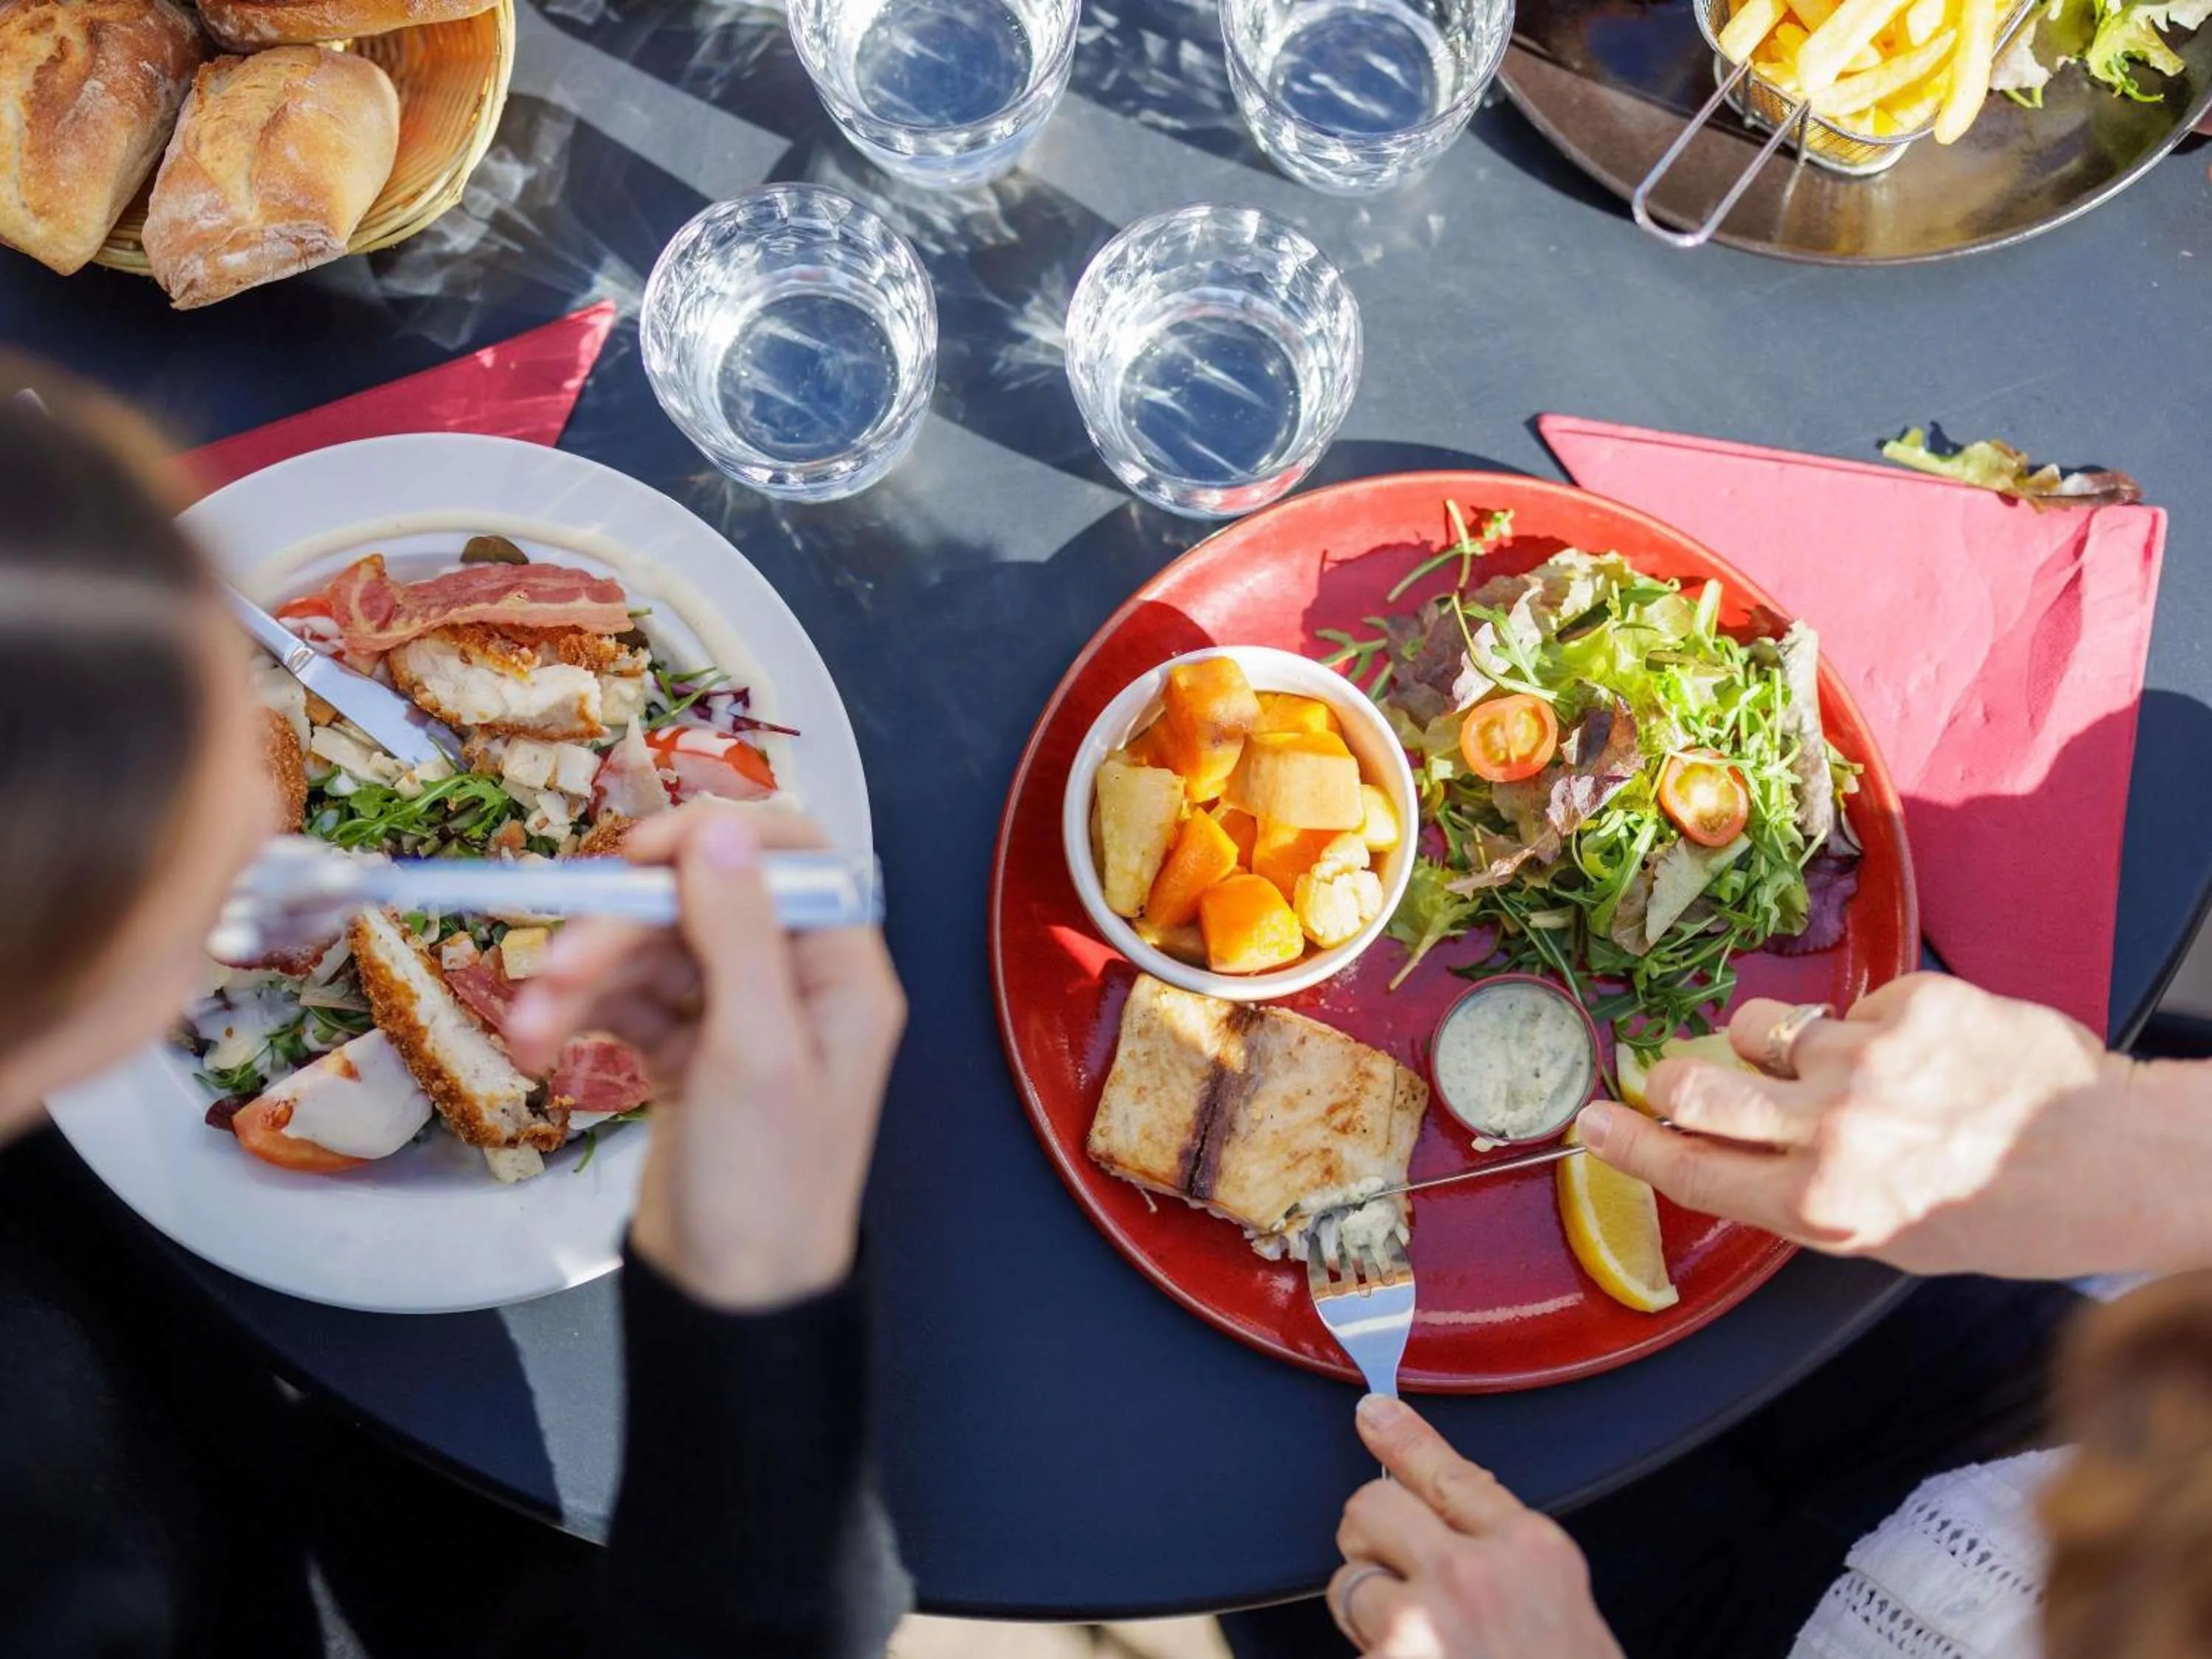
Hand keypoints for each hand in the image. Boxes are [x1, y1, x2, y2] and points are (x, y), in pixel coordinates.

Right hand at [506, 805, 905, 1310]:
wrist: (729, 1300)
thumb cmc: (767, 1189)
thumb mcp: (756, 1053)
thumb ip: (740, 935)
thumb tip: (721, 833)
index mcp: (840, 974)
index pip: (788, 858)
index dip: (711, 840)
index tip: (636, 856)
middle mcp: (795, 983)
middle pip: (699, 901)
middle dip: (619, 928)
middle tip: (556, 965)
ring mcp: (736, 1016)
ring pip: (651, 951)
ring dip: (585, 976)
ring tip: (531, 1030)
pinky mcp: (685, 1050)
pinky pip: (627, 999)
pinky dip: (582, 1012)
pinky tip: (544, 1043)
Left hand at [1330, 1396, 1621, 1658]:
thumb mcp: (1568, 1619)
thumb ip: (1514, 1568)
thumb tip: (1455, 1531)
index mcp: (1532, 1552)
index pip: (1449, 1470)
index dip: (1402, 1437)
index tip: (1371, 1412)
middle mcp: (1474, 1574)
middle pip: (1374, 1506)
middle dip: (1368, 1536)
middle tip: (1385, 1569)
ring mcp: (1424, 1623)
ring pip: (1351, 1581)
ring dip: (1368, 1615)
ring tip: (1413, 1649)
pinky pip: (1355, 1647)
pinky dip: (1374, 1658)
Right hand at [1576, 974, 2211, 1277]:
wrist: (2110, 1158)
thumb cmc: (2007, 1214)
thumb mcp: (1888, 1237)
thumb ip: (1803, 1194)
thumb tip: (1734, 1144)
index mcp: (1821, 1208)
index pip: (1690, 1168)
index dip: (1629, 1143)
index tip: (1593, 1121)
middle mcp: (1830, 1135)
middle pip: (1696, 1085)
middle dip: (1671, 1076)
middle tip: (1673, 1072)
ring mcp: (1865, 1062)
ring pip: (1764, 1029)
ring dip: (1779, 1045)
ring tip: (1838, 1066)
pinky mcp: (1908, 1006)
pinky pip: (1848, 1005)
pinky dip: (1870, 1026)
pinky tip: (1920, 1053)